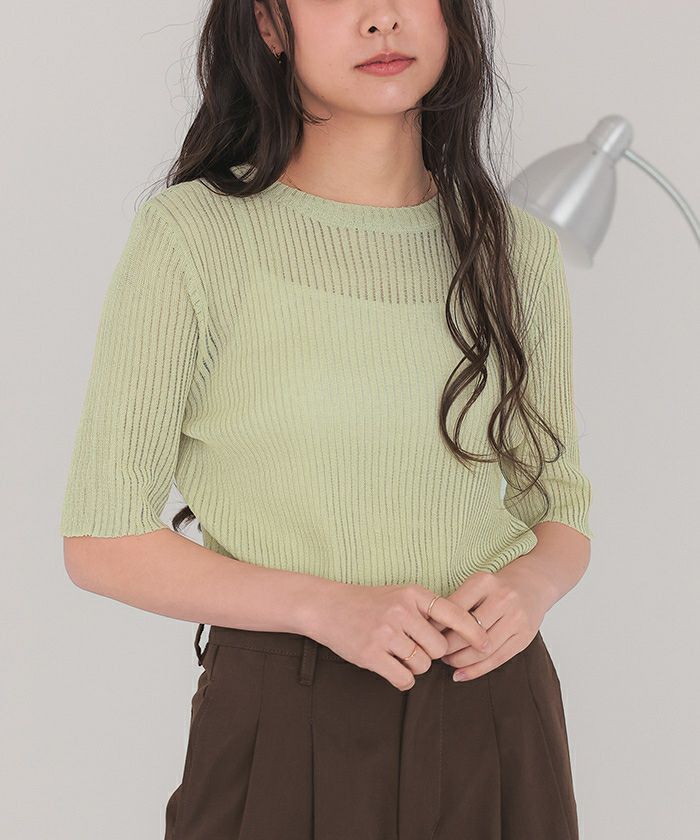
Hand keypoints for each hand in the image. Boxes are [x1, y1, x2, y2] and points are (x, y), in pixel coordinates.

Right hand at [308, 582, 491, 691]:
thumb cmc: (368, 602)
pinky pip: (404, 679)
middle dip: (430, 654)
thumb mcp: (399, 595)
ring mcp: (385, 633)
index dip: (473, 631)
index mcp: (412, 594)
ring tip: (395, 653)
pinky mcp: (371, 654)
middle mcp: (401, 611)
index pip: (453, 613)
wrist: (327, 607)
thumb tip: (458, 634)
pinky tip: (390, 667)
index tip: (487, 644)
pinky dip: (401, 679)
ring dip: (414, 666)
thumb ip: (426, 610)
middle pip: (439, 647)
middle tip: (412, 647)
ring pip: (422, 665)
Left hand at [435, 560, 555, 680]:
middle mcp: (503, 599)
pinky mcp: (525, 637)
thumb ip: (456, 602)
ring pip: (482, 649)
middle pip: (468, 631)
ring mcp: (517, 619)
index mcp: (485, 582)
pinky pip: (497, 659)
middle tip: (434, 652)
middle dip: (447, 646)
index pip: (454, 609)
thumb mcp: (476, 584)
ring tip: (447, 662)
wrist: (533, 584)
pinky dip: (476, 670)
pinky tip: (461, 675)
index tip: (425, 635)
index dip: (436, 626)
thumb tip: (428, 627)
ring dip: (460, 661)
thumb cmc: (496, 587)